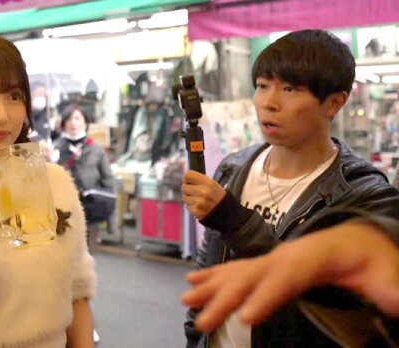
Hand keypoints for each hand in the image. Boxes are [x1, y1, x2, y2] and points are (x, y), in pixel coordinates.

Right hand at [181, 223, 398, 331]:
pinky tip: (194, 285)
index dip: (266, 297)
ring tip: (186, 302)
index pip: (287, 277)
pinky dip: (213, 277)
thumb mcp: (387, 272)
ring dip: (210, 287)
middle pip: (252, 275)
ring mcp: (274, 258)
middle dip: (225, 298)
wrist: (359, 241)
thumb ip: (390, 286)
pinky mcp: (269, 265)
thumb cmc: (372, 259)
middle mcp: (287, 255)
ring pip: (238, 272)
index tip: (245, 318)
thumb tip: (396, 299)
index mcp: (315, 257)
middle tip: (203, 321)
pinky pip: (236, 270)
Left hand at [182, 170, 225, 219]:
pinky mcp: (197, 211)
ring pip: (185, 198)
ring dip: (190, 200)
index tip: (190, 183)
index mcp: (208, 182)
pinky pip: (188, 207)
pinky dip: (192, 208)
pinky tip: (200, 208)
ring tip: (200, 201)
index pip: (188, 175)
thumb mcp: (212, 185)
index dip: (187, 179)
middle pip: (184, 187)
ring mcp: (200, 202)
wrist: (227, 213)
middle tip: (197, 194)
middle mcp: (204, 191)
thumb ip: (199, 180)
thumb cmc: (217, 197)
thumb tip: (185, 178)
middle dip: (188, 191)